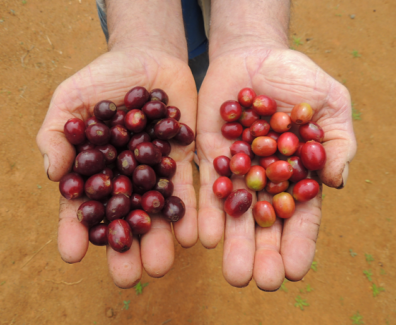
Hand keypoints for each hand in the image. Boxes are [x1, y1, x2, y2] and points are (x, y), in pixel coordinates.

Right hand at [36, 47, 196, 287]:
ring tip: (160, 265)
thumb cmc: (103, 77)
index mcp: (95, 168)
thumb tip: (54, 173)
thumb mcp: (71, 98)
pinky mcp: (182, 161)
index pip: (82, 204)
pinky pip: (186, 188)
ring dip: (158, 238)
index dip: (75, 229)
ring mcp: (155, 171)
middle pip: (122, 217)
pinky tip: (191, 235)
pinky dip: (188, 211)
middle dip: (124, 246)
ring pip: (155, 210)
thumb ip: (58, 132)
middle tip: (126, 276)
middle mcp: (126, 177)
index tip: (72, 254)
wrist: (148, 58)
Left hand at [197, 45, 356, 289]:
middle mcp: (262, 178)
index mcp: (295, 173)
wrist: (253, 56)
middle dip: (263, 252)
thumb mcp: (329, 102)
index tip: (295, 271)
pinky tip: (206, 236)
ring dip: (233, 243)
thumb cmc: (296, 78)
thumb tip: (336, 181)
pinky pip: (206, 187)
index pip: (300, 214)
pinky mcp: (208, 157)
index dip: (299, 242)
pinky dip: (207, 211)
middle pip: (263, 222)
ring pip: (233, 213)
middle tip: (261, 282)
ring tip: (234, 273)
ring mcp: (234, 170)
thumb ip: (337, 140)